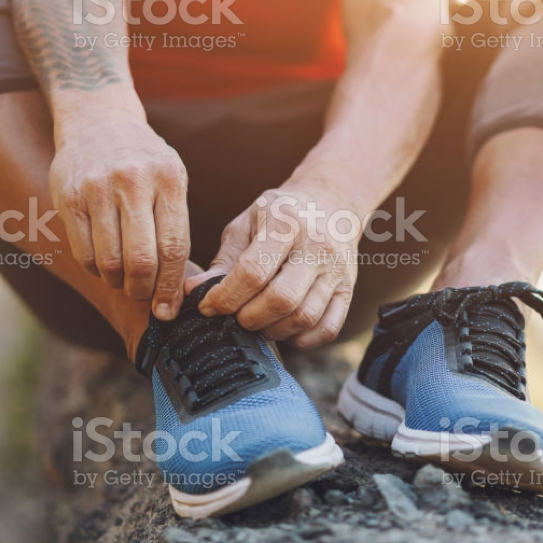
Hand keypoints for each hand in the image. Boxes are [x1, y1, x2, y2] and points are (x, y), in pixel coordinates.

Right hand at [49, 118, 189, 319]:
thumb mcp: (171, 177)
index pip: (174, 247)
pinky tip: (104, 264)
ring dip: (118, 282)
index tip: (168, 309)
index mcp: (169, 179)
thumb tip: (178, 286)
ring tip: (124, 280)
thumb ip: (175, 223)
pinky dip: (96, 269)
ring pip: (109, 261)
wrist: (98, 120)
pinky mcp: (69, 196)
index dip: (171, 286)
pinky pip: (83, 251)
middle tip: (144, 296)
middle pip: (141, 260)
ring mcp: (98, 188)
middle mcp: (133, 181)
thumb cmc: (144, 160)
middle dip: (144, 290)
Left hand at [186, 186, 358, 347]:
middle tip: (234, 316)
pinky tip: (282, 327)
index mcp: (286, 223)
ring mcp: (337, 270)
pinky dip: (301, 339)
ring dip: (272, 330)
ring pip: (304, 318)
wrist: (329, 204)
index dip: (225, 297)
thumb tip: (193, 292)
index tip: (207, 306)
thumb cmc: (278, 216)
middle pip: (281, 299)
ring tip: (256, 321)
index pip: (253, 272)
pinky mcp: (349, 290)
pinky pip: (327, 329)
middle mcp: (317, 246)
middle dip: (248, 318)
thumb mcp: (245, 225)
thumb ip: (223, 261)